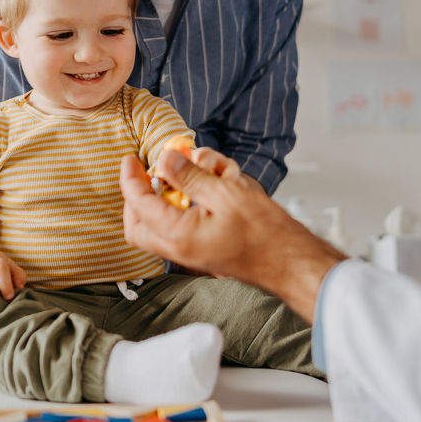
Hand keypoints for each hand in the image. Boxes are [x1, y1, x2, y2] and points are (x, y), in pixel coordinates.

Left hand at [120, 148, 344, 320]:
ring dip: (167, 198)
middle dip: (136, 197)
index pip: (139, 205)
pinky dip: (185, 206)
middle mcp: (179, 249)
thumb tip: (164, 160)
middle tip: (146, 173)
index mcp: (179, 236)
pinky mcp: (203, 250)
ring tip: (194, 175)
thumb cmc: (266, 233)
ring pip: (158, 226)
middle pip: (138, 225)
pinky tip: (210, 188)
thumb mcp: (226, 193)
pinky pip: (180, 226)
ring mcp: (190, 252)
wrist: (290, 261)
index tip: (130, 160)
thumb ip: (190, 176)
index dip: (130, 179)